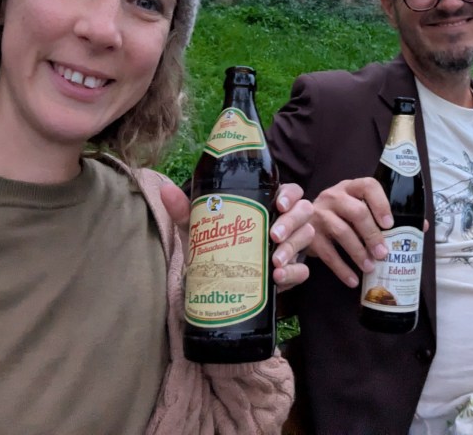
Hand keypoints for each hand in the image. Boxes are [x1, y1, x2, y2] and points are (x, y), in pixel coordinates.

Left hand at [160, 182, 313, 292]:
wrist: (215, 282)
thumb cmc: (214, 246)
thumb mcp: (199, 229)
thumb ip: (185, 210)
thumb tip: (165, 189)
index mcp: (267, 205)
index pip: (290, 191)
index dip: (290, 194)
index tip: (279, 202)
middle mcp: (284, 222)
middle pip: (304, 212)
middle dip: (292, 222)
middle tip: (273, 235)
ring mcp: (291, 247)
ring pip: (306, 238)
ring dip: (293, 248)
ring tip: (274, 262)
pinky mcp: (292, 272)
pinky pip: (302, 271)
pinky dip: (293, 273)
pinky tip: (277, 277)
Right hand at [308, 177, 393, 287]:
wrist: (302, 222)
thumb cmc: (341, 216)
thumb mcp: (359, 209)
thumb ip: (384, 216)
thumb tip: (422, 226)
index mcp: (350, 187)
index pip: (368, 186)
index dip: (381, 203)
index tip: (390, 223)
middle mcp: (334, 196)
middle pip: (356, 212)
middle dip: (372, 234)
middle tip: (384, 253)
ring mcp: (320, 215)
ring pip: (342, 232)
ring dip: (358, 252)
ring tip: (370, 267)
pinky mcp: (310, 235)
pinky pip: (327, 253)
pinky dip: (341, 268)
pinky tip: (352, 280)